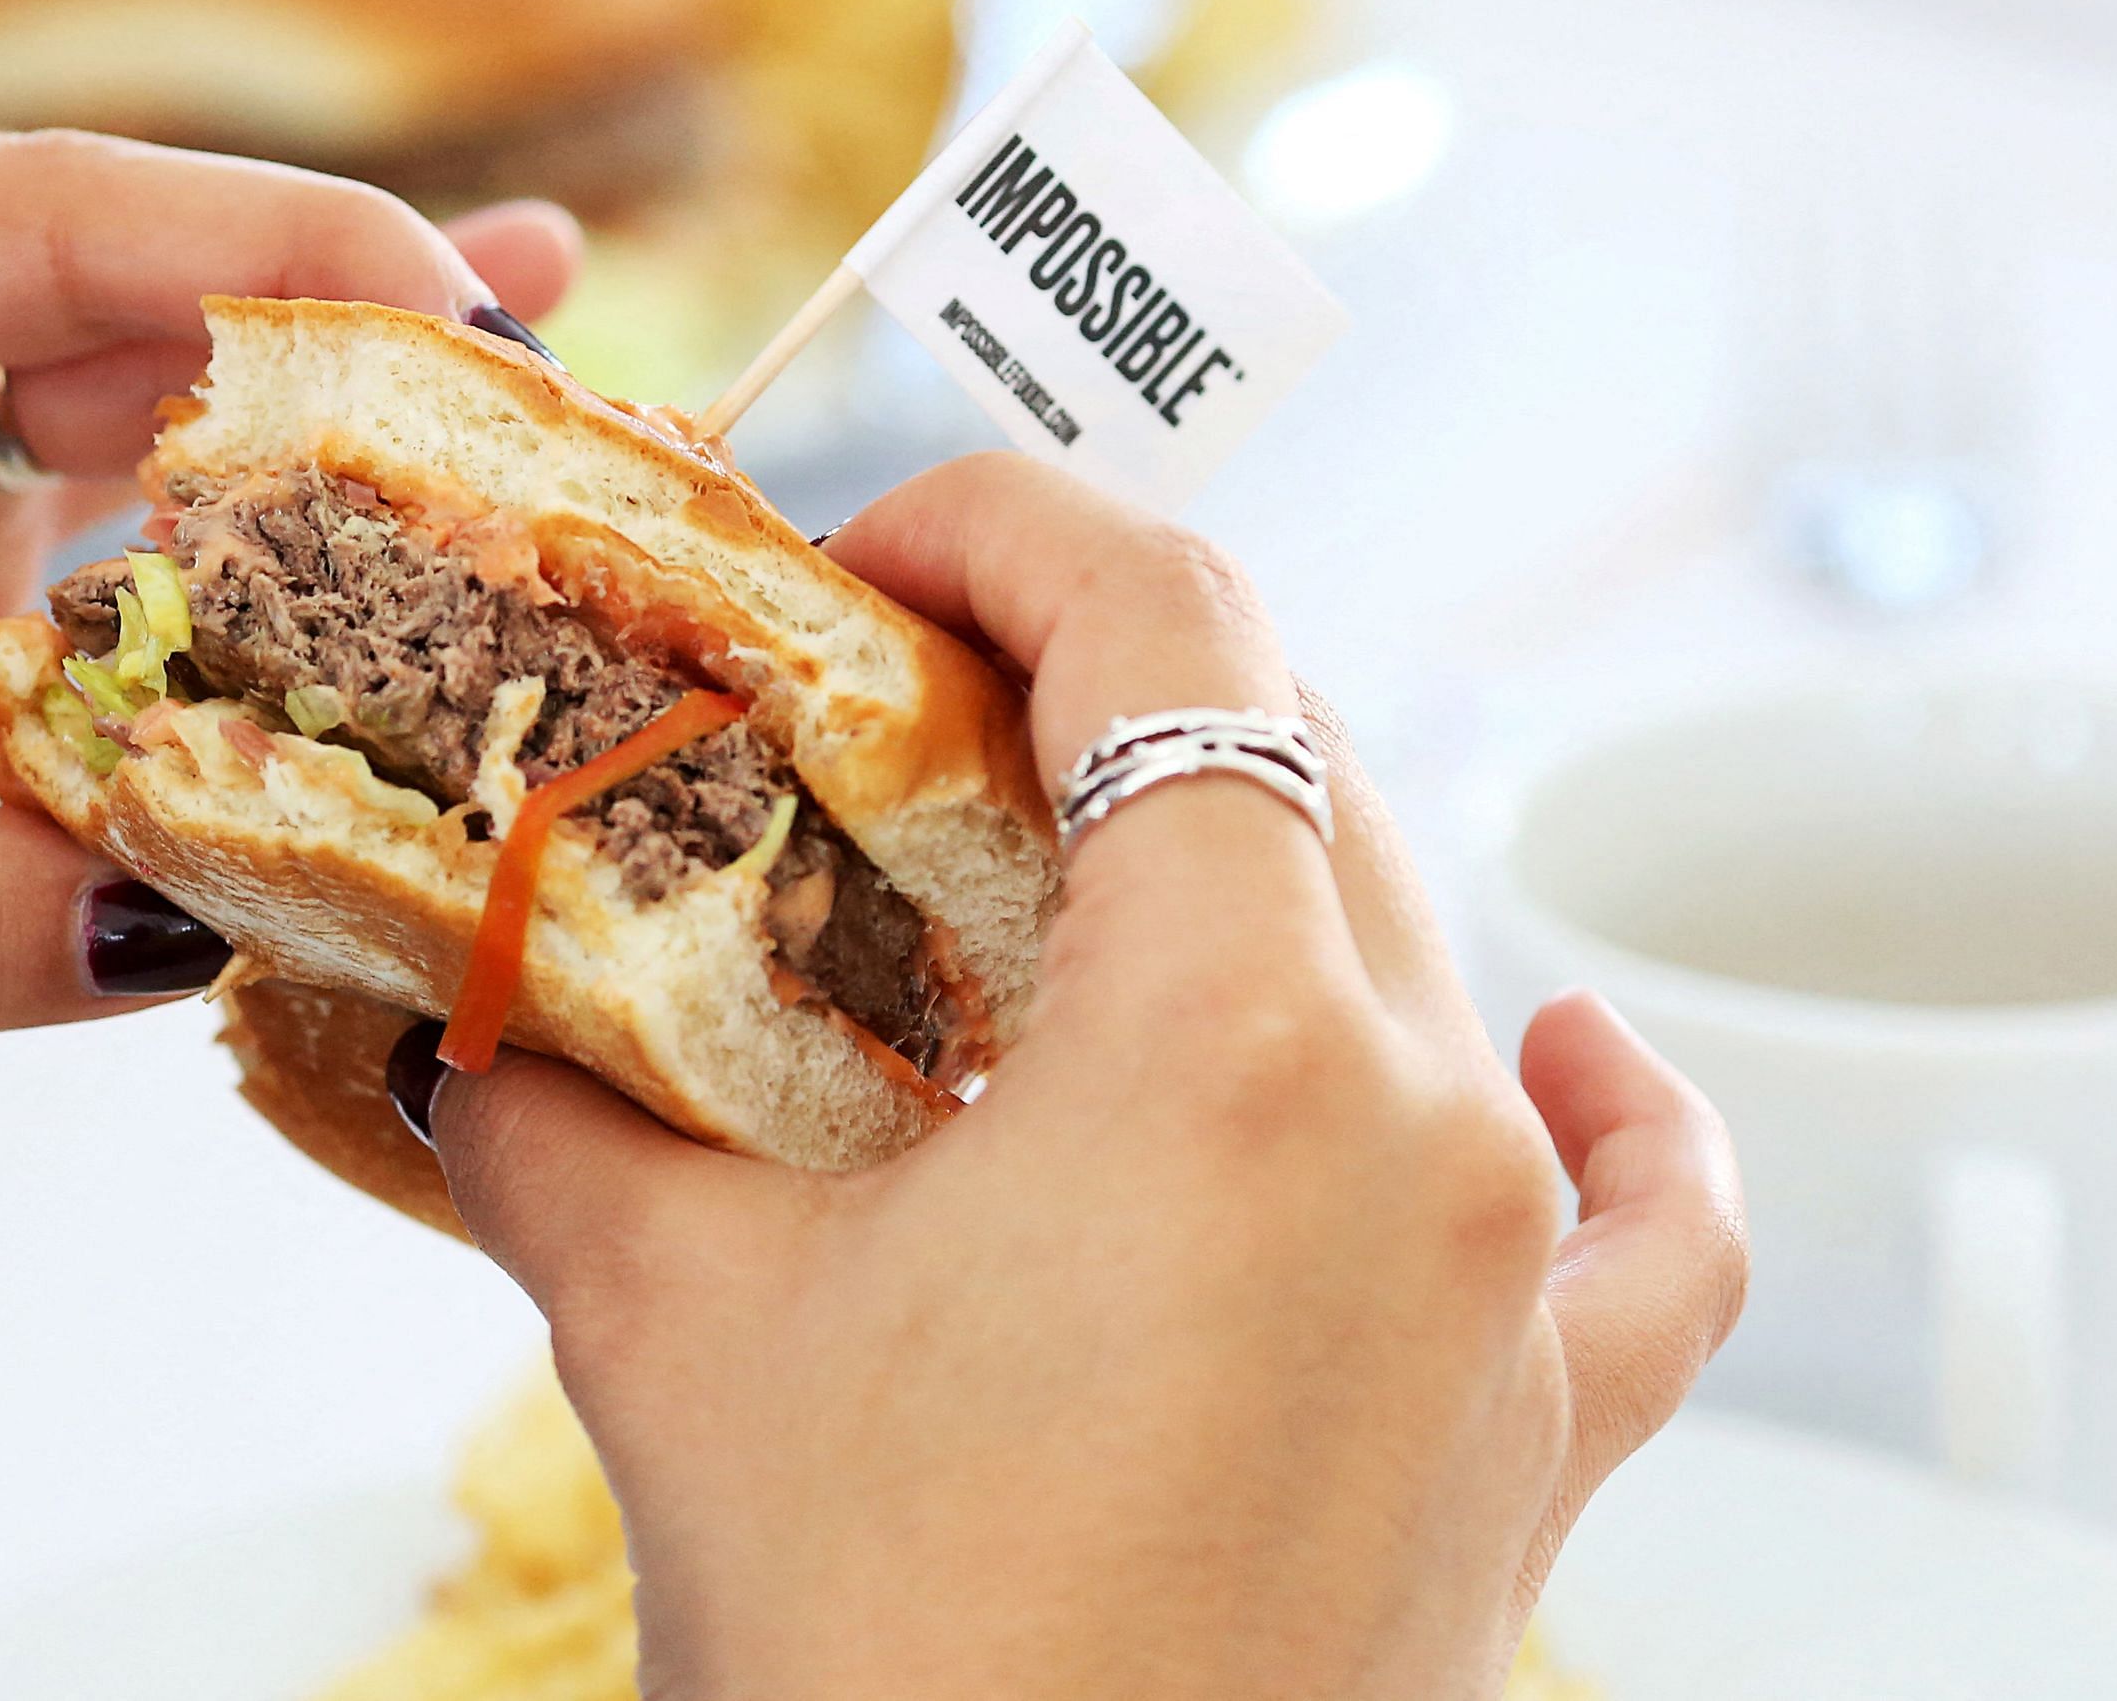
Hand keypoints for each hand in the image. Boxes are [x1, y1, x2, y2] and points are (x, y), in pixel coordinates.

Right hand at [420, 456, 1747, 1697]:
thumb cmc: (884, 1663)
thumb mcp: (667, 1328)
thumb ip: (556, 1123)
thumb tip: (469, 1028)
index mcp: (1234, 1038)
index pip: (1166, 629)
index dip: (1008, 529)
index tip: (876, 553)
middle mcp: (1428, 1121)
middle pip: (1292, 755)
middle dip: (1087, 689)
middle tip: (902, 719)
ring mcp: (1514, 1278)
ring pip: (1421, 936)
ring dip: (1254, 858)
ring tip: (1080, 892)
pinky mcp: (1544, 1428)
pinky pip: (1647, 1215)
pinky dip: (1612, 1105)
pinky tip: (1574, 1049)